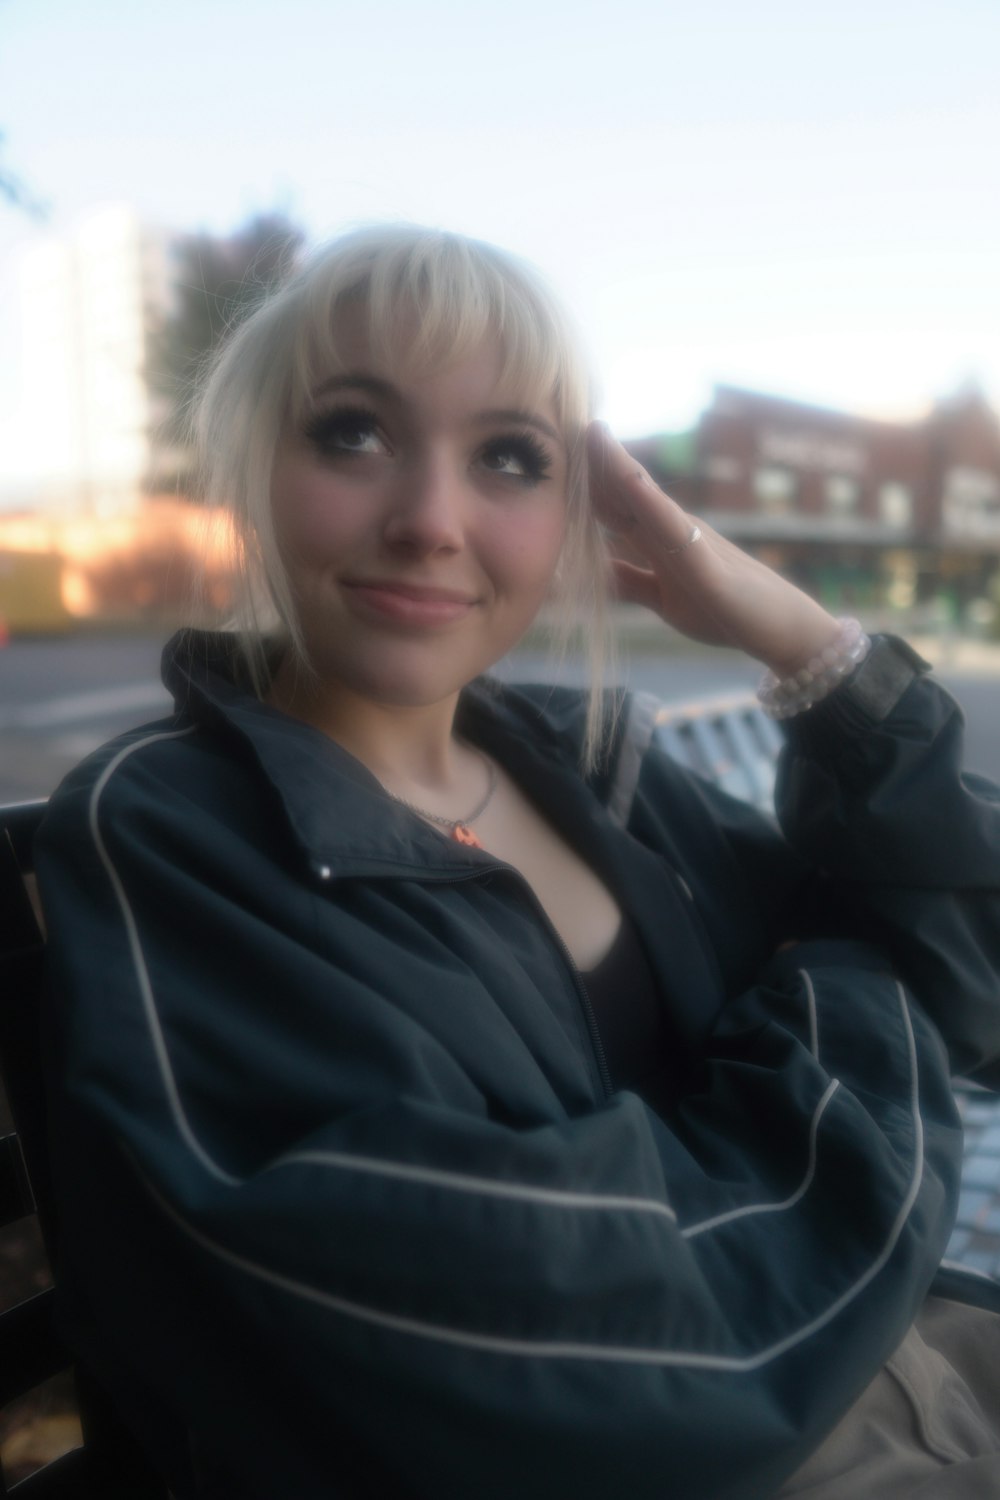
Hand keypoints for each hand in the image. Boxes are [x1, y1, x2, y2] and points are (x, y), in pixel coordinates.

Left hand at [587, 422, 840, 675]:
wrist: (779, 631)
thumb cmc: (725, 612)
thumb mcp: (663, 600)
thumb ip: (631, 581)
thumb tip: (595, 568)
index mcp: (659, 540)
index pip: (612, 503)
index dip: (582, 478)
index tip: (554, 449)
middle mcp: (673, 530)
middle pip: (625, 489)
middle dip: (594, 459)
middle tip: (564, 418)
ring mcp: (691, 542)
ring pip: (648, 498)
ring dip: (619, 466)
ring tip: (595, 433)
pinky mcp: (707, 566)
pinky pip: (675, 531)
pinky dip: (651, 505)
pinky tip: (632, 483)